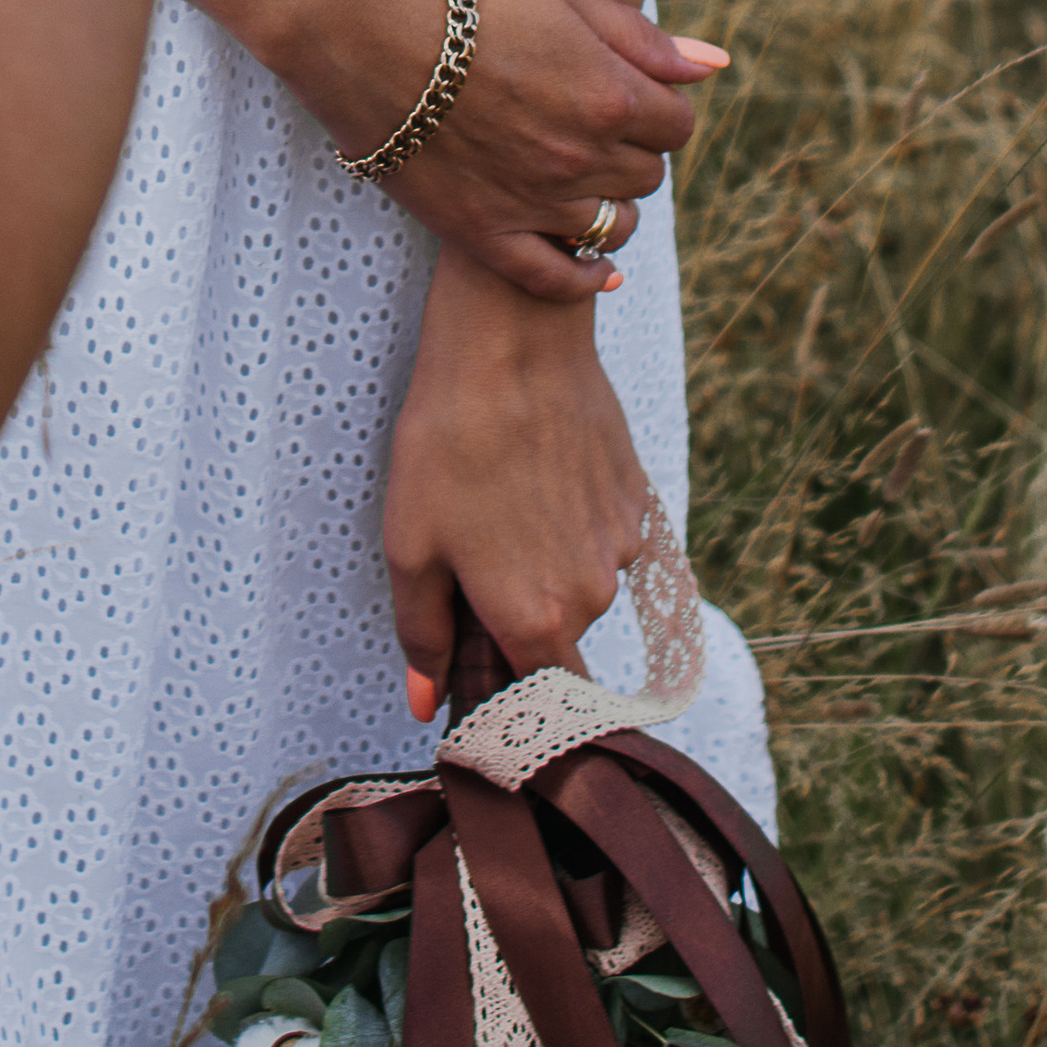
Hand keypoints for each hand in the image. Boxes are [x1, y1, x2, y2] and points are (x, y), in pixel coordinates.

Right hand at [266, 0, 725, 303]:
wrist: (365, 28)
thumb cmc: (464, 0)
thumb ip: (643, 39)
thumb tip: (716, 66)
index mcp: (611, 96)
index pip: (676, 125)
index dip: (656, 107)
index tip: (625, 93)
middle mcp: (584, 158)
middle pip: (646, 174)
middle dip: (630, 150)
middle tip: (587, 123)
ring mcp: (537, 202)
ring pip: (614, 226)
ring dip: (609, 202)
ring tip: (578, 175)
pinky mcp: (487, 234)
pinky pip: (558, 279)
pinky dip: (587, 278)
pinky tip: (599, 271)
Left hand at [384, 249, 651, 698]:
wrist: (511, 342)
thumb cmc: (450, 441)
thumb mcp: (411, 544)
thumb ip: (423, 636)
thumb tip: (423, 704)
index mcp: (536, 619)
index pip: (539, 701)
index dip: (508, 691)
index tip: (480, 667)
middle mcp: (593, 594)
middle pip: (556, 635)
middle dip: (518, 612)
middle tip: (471, 551)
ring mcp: (622, 543)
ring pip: (580, 580)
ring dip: (545, 561)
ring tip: (500, 498)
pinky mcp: (636, 495)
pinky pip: (601, 532)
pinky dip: (570, 518)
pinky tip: (534, 470)